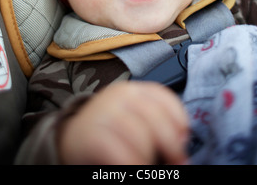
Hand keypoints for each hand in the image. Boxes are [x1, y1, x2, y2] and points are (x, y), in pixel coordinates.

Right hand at [59, 81, 188, 164]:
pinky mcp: (92, 135)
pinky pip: (123, 154)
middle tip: (176, 162)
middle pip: (157, 120)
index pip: (164, 98)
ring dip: (149, 158)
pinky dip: (134, 165)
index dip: (179, 120)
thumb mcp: (133, 118)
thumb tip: (181, 144)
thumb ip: (154, 122)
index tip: (184, 139)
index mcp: (133, 89)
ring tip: (146, 164)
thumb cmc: (110, 132)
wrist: (72, 139)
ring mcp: (104, 112)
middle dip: (172, 146)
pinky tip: (134, 167)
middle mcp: (119, 95)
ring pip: (142, 138)